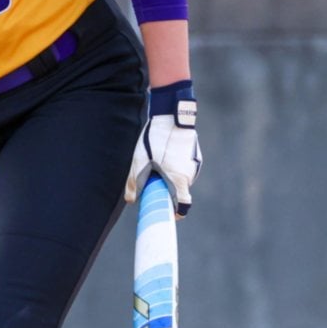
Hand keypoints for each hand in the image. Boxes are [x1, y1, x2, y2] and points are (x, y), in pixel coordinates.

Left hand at [125, 80, 199, 216]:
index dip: (175, 212)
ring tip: (158, 165)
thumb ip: (134, 183)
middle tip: (153, 183)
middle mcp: (190, 174)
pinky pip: (185, 168)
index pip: (183, 206)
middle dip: (167, 191)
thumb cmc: (155, 139)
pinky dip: (176, 168)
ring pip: (182, 179)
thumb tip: (131, 200)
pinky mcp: (195, 155)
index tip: (166, 212)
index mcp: (179, 180)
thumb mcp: (140, 161)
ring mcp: (195, 164)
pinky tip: (165, 156)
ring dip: (172, 178)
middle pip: (180, 192)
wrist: (172, 115)